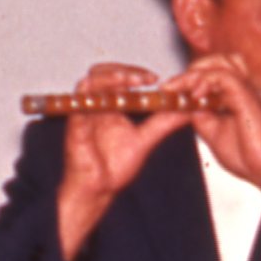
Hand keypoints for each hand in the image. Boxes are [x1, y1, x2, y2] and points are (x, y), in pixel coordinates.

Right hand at [54, 64, 193, 258]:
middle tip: (144, 79)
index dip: (136, 72)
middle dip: (124, 70)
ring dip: (109, 78)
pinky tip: (105, 99)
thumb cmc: (114, 166)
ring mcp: (84, 114)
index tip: (155, 79)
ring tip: (129, 81)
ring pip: (88, 83)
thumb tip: (186, 109)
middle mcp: (96, 105)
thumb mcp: (146, 139)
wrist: (99, 189)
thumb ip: (164, 122)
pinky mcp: (74, 127)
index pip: (119, 76)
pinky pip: (77, 107)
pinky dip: (90, 99)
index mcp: (111, 105)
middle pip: (102, 72)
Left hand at [170, 61, 260, 212]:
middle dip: (188, 71)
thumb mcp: (213, 134)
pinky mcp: (244, 94)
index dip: (186, 79)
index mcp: (234, 98)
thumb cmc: (248, 158)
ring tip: (181, 87)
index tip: (168, 91)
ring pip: (218, 62)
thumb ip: (201, 116)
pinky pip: (222, 75)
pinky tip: (196, 94)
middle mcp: (240, 90)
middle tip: (170, 87)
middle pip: (214, 62)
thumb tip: (186, 105)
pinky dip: (204, 80)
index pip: (209, 75)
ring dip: (195, 72)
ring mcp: (244, 90)